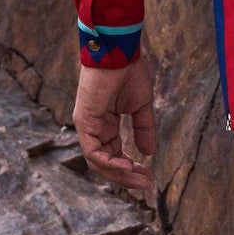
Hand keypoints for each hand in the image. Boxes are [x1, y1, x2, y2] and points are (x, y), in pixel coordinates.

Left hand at [73, 54, 156, 193]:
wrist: (119, 51)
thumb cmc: (128, 72)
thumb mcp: (140, 106)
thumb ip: (143, 128)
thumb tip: (149, 152)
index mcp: (104, 124)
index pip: (113, 154)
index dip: (130, 168)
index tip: (149, 176)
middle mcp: (93, 127)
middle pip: (105, 163)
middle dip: (126, 176)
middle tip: (146, 184)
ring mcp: (86, 125)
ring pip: (98, 162)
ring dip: (119, 174)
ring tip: (140, 179)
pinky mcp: (84, 121)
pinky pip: (93, 151)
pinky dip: (109, 163)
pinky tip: (127, 165)